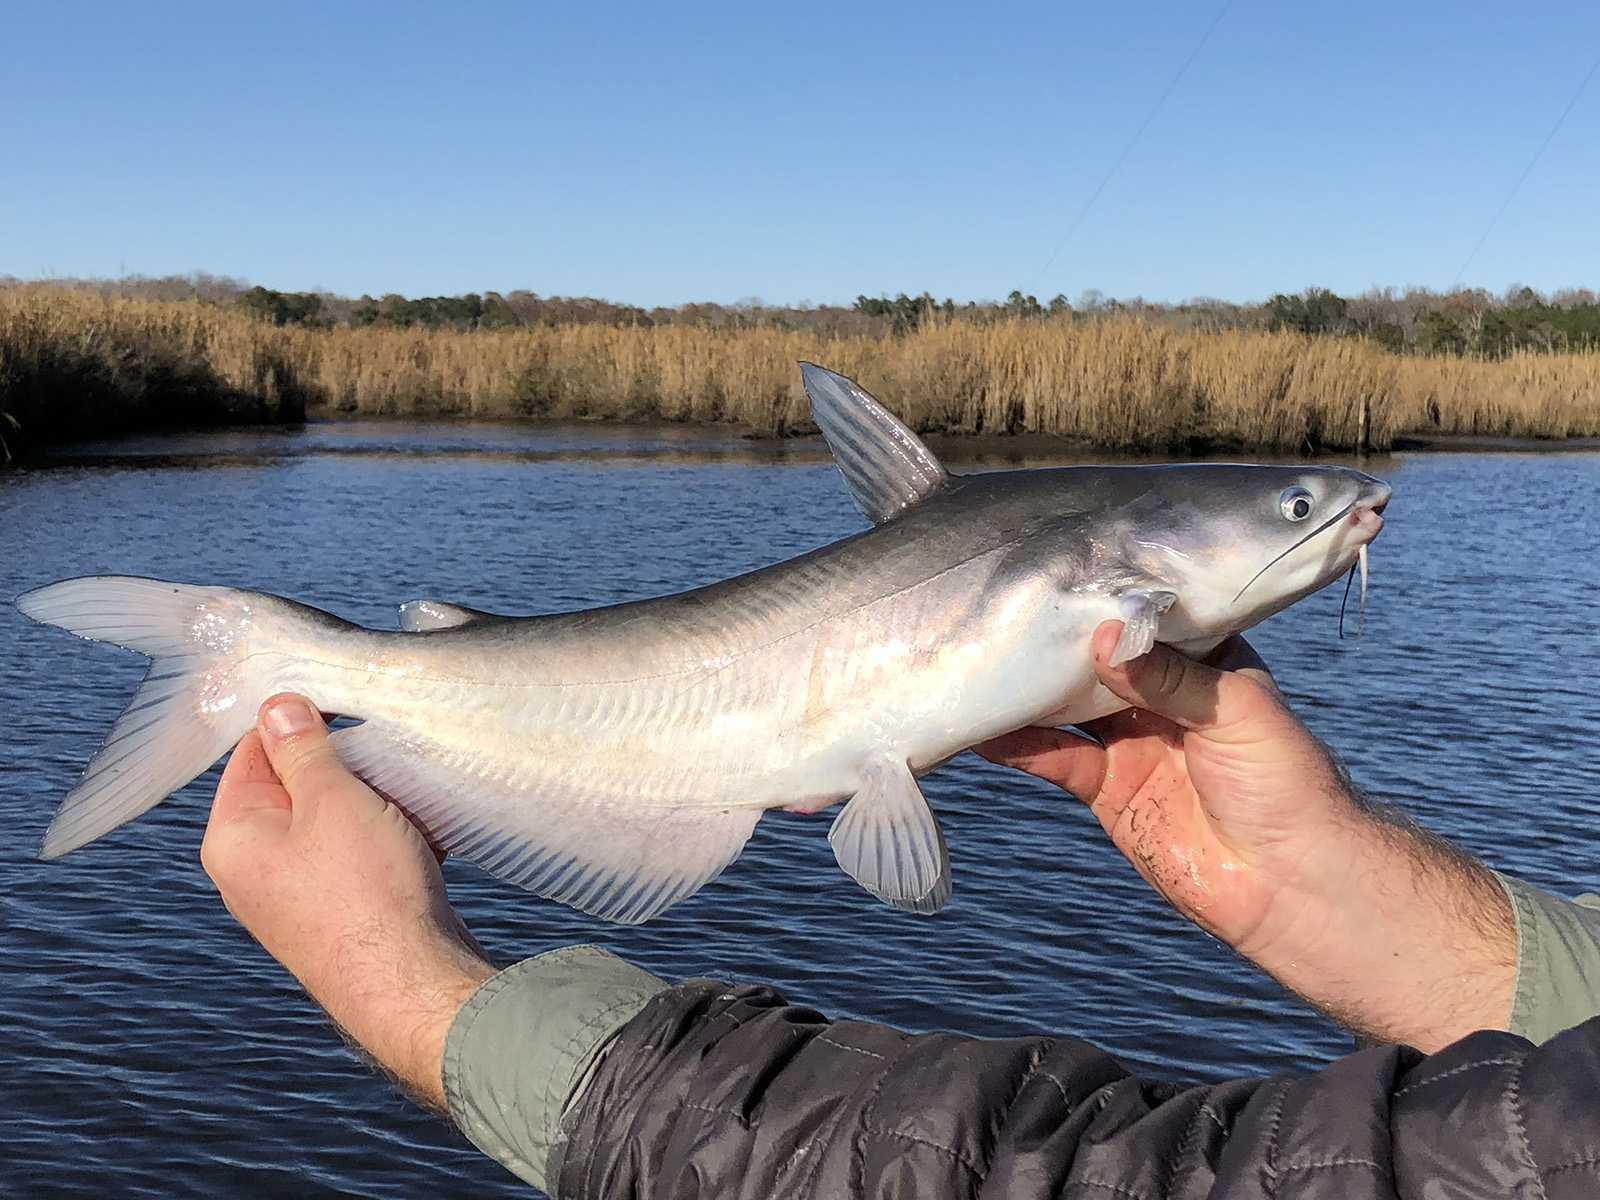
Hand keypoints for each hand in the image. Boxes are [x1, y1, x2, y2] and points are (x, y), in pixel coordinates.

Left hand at [201, 693, 494, 1109]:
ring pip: (333, 820)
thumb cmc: (366, 892)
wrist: (412, 984)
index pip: (253, 751)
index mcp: (233, 838)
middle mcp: (255, 870)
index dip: (297, 718)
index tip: (341, 695)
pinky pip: (359, 854)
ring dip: (373, 798)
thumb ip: (304, 748)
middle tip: (382, 743)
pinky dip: (388, 834)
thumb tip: (278, 705)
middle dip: (343, 762)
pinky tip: (425, 829)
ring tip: (407, 790)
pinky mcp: (341, 913)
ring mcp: (298, 895)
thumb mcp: (333, 799)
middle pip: (295, 786)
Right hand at [974, 622, 1515, 1051]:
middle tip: (1002, 607)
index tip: (1060, 567)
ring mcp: (1131, 743)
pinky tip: (984, 725)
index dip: (1109, 595)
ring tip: (977, 657)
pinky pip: (1054, 758)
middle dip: (1055, 638)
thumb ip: (1167, 676)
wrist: (1294, 886)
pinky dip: (1018, 743)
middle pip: (1097, 659)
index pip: (1148, 617)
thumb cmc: (1287, 783)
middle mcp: (1161, 698)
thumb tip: (1102, 639)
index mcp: (1203, 664)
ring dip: (1025, 686)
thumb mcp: (1234, 710)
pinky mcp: (1107, 790)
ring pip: (1065, 704)